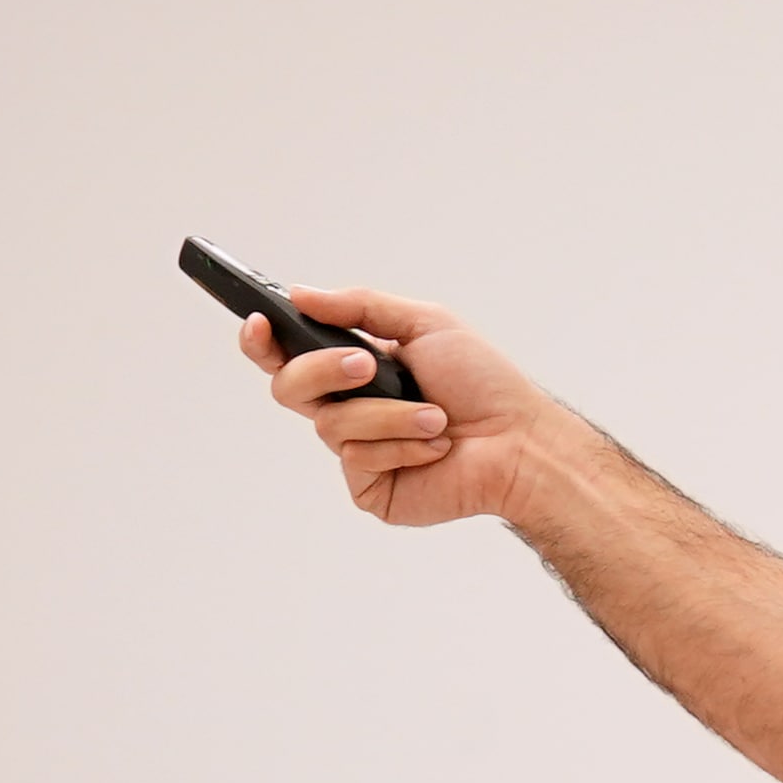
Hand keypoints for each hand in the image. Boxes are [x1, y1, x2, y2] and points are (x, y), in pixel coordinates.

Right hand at [239, 281, 554, 530]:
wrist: (523, 441)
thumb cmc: (485, 384)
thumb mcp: (426, 324)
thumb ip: (360, 305)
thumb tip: (299, 293)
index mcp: (354, 370)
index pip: (288, 355)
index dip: (262, 342)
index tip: (259, 323)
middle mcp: (349, 410)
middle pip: (289, 387)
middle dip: (324, 371)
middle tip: (366, 365)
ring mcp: (358, 452)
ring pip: (331, 425)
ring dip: (389, 414)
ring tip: (436, 418)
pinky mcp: (371, 488)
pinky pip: (359, 460)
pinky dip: (402, 447)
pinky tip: (437, 449)